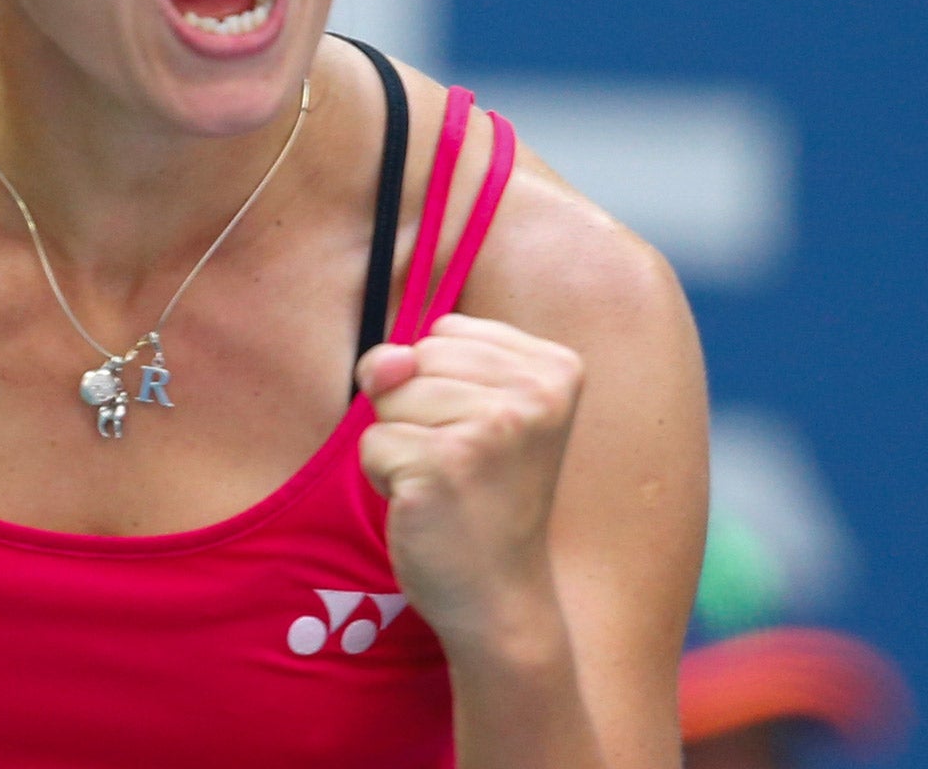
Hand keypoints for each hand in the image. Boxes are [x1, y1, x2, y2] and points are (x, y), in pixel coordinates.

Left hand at [356, 312, 584, 651]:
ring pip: (390, 397)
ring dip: (399, 442)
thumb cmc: (483, 495)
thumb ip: (419, 362)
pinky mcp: (444, 467)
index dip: (441, 383)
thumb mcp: (469, 407)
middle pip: (417, 358)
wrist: (500, 596)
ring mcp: (491, 430)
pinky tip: (427, 506)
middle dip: (416, 409)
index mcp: (555, 367)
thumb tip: (385, 363)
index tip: (483, 434)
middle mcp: (533, 393)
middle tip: (462, 464)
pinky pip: (372, 442)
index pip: (446, 331)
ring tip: (445, 483)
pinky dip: (384, 476)